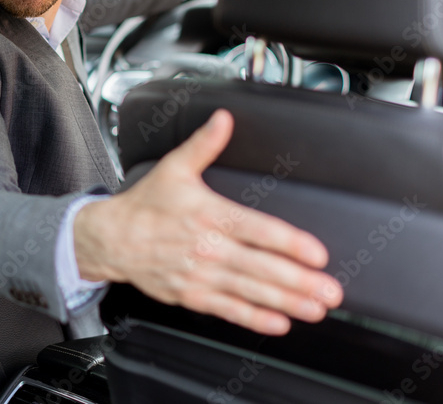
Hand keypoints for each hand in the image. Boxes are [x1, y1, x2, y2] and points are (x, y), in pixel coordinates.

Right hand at [73, 109, 342, 334]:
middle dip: (300, 281)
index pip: (257, 230)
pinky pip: (227, 309)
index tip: (316, 254)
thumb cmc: (145, 205)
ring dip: (286, 302)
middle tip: (330, 290)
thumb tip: (223, 119)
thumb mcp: (174, 168)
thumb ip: (204, 144)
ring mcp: (200, 274)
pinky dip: (254, 318)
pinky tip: (278, 322)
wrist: (112, 238)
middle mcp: (207, 247)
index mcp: (208, 214)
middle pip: (261, 266)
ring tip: (315, 308)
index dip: (289, 243)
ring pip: (250, 290)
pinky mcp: (191, 295)